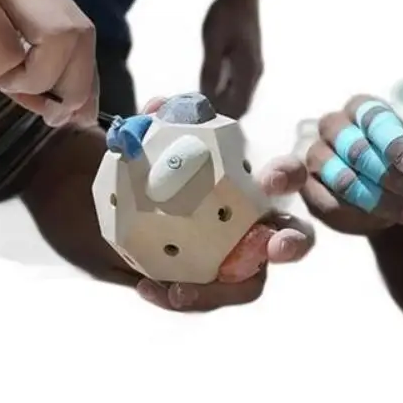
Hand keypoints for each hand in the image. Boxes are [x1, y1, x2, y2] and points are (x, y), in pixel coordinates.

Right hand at [0, 0, 97, 127]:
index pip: (80, 29)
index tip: (81, 113)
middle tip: (51, 114)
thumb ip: (30, 78)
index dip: (87, 75)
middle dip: (72, 83)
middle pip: (79, 33)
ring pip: (56, 41)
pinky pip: (10, 54)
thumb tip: (72, 110)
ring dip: (33, 76)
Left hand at [121, 97, 313, 311]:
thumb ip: (152, 122)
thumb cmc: (140, 167)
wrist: (109, 203)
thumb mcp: (143, 140)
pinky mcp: (202, 284)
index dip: (287, 176)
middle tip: (278, 247)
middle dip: (293, 243)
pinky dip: (183, 297)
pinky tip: (148, 287)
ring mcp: (228, 258)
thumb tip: (160, 105)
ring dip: (223, 291)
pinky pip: (205, 297)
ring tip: (181, 292)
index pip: (284, 176)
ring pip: (249, 282)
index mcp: (245, 183)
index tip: (271, 180)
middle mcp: (248, 223)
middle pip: (290, 237)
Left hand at [199, 0, 262, 118]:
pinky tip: (203, 92)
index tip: (199, 123)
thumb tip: (206, 97)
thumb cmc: (226, 14)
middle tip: (192, 118)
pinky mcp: (245, 62)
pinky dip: (221, 94)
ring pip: (237, 98)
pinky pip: (235, 87)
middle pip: (239, 107)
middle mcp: (253, 74)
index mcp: (248, 72)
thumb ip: (211, 70)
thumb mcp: (213, 41)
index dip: (221, 120)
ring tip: (195, 108)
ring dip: (219, 105)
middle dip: (219, 116)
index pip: (238, 108)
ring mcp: (251, 68)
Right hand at [295, 95, 402, 234]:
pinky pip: (328, 203)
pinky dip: (360, 215)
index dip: (396, 145)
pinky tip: (385, 220)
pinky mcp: (308, 188)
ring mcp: (314, 155)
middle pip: (355, 149)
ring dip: (376, 198)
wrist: (391, 197)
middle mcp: (333, 125)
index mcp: (362, 108)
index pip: (374, 119)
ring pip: (340, 177)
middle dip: (389, 176)